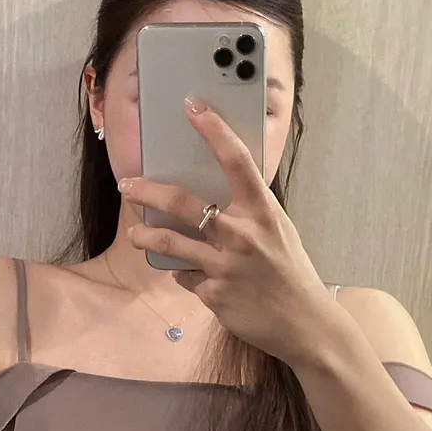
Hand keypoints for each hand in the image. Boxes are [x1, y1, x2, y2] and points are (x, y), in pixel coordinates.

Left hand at [121, 96, 334, 365]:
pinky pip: (186, 278)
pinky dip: (185, 275)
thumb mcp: (279, 232)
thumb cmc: (291, 273)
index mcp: (262, 212)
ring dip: (146, 238)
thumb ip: (251, 212)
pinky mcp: (214, 295)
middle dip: (148, 191)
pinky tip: (193, 276)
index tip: (192, 106)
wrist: (304, 324)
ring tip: (136, 236)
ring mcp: (226, 267)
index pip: (236, 160)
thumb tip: (215, 192)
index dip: (213, 129)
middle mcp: (242, 235)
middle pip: (183, 203)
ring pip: (171, 244)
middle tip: (127, 185)